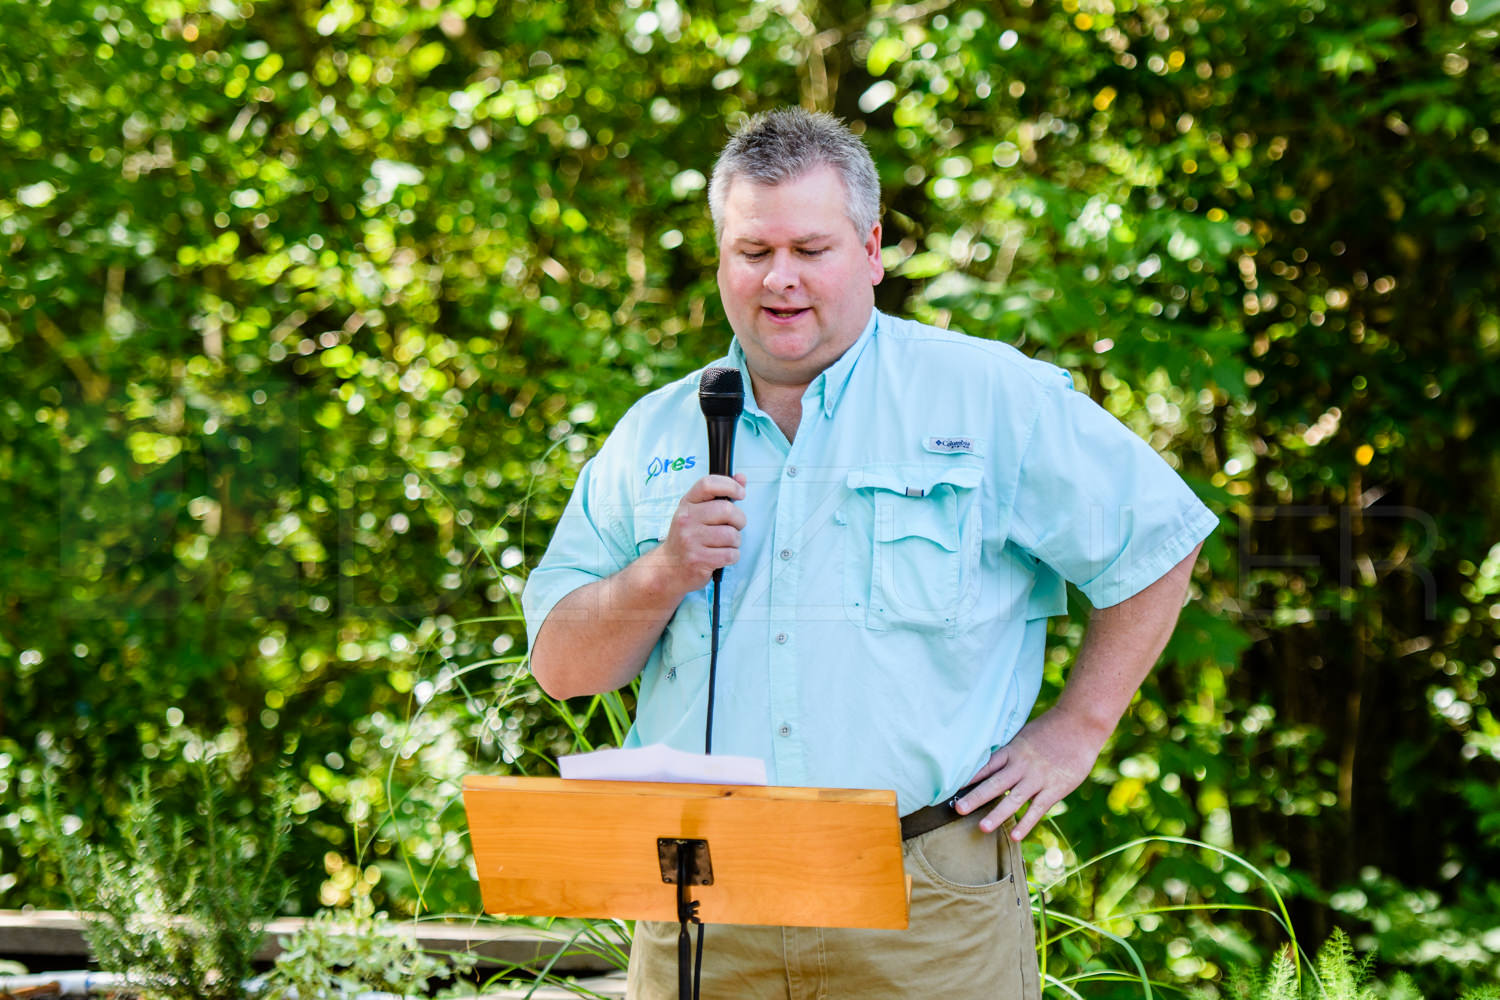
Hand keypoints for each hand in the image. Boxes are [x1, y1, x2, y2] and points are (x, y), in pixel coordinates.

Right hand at [649, 474, 747, 592]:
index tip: (740, 494)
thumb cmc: (688, 537)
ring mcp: (691, 540)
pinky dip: (733, 556)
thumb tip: (741, 478)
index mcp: (687, 504)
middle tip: (735, 526)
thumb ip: (720, 494)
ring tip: (725, 543)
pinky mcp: (699, 560)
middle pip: (727, 510)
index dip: (730, 485)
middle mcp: (686, 519)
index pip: (708, 484)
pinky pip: (730, 554)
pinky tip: (722, 556)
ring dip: (735, 541)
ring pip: (732, 535)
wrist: (669, 567)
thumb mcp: (697, 512)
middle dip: (739, 520)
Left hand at [955, 707, 1110, 841]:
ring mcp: (1038, 778)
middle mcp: (1021, 765)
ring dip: (997, 814)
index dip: (969, 777)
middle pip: (994, 784)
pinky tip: (1015, 835)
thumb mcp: (1024, 735)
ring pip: (1014, 799)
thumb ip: (1010, 751)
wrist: (1079, 725)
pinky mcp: (1054, 788)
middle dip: (975, 797)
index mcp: (1012, 751)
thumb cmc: (1051, 729)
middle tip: (958, 809)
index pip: (986, 766)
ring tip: (982, 828)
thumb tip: (993, 763)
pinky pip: (1037, 808)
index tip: (952, 787)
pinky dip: (1026, 822)